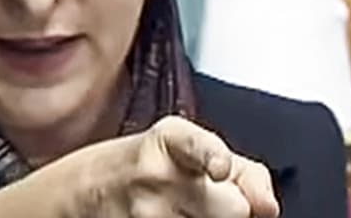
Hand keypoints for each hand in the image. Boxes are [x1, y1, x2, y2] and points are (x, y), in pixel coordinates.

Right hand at [82, 115, 279, 217]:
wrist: (80, 193)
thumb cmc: (143, 169)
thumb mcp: (190, 150)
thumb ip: (244, 172)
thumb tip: (269, 208)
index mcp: (172, 140)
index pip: (199, 148)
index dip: (213, 160)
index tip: (220, 170)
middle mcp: (157, 176)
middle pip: (233, 209)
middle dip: (232, 210)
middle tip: (211, 204)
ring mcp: (145, 216)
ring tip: (188, 214)